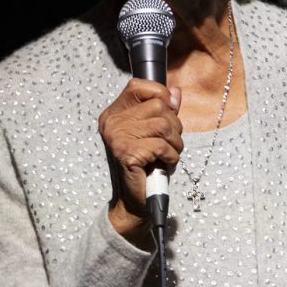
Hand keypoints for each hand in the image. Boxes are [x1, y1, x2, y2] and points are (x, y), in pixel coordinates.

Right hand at [99, 78, 183, 244]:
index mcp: (114, 113)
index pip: (138, 85)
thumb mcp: (153, 133)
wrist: (134, 201)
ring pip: (164, 126)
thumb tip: (174, 91)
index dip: (160, 96)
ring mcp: (118, 137)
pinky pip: (163, 146)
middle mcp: (112, 122)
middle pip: (159, 106)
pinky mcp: (127, 153)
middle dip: (173, 127)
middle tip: (167, 145)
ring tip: (166, 156)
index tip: (167, 115)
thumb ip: (162, 110)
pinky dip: (171, 158)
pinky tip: (163, 166)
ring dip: (174, 144)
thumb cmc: (145, 166)